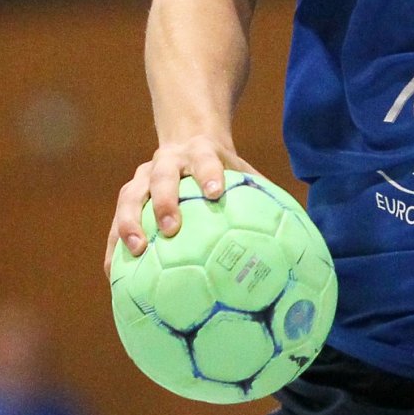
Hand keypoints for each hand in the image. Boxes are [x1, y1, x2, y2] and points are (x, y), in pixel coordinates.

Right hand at [104, 136, 260, 274]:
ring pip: (130, 195)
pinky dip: (113, 245)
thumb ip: (265, 196)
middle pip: (162, 176)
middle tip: (172, 227)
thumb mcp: (243, 172)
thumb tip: (300, 233)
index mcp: (200, 153)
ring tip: (136, 250)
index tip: (217, 192)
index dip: (209, 173)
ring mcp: (143, 177)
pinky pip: (115, 221)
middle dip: (165, 200)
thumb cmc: (222, 168)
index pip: (204, 158)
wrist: (186, 139)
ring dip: (130, 222)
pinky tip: (115, 275)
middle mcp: (167, 161)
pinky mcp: (128, 197)